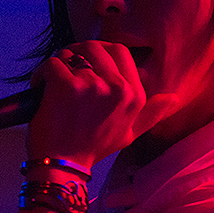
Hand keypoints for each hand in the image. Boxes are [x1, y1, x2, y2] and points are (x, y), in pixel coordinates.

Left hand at [26, 41, 177, 168]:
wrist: (64, 165)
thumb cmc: (93, 148)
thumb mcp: (129, 133)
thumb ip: (151, 113)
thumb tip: (174, 98)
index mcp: (134, 95)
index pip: (119, 51)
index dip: (99, 53)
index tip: (85, 64)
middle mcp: (117, 87)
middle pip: (94, 47)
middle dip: (76, 52)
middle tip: (66, 67)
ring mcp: (92, 85)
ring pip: (70, 54)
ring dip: (59, 63)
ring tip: (52, 80)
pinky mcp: (66, 85)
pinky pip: (52, 63)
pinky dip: (41, 73)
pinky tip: (40, 87)